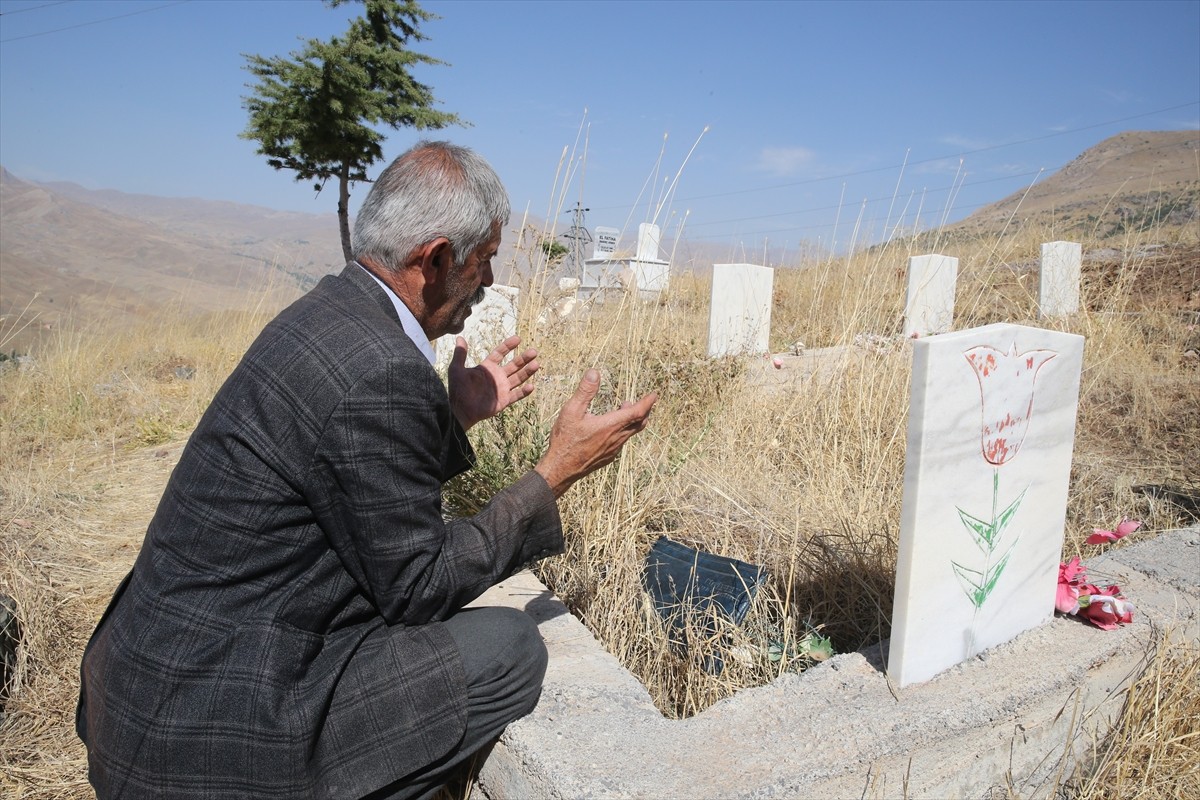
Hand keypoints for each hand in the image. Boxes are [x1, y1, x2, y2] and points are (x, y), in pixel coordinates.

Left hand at [448, 335, 539, 430]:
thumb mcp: (456, 369)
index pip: (500, 353)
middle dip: (524, 358)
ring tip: (536, 364)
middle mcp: (497, 377)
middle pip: (514, 365)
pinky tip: (531, 386)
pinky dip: (524, 392)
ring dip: (527, 372)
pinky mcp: (504, 400)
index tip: (518, 338)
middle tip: (534, 351)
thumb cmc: (457, 390)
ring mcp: (502, 388)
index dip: (508, 346)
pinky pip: (516, 395)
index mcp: (487, 368)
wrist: (460, 411)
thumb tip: (460, 338)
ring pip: (518, 378)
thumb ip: (460, 354)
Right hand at [535, 369, 656, 497]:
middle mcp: (616, 438)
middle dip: (645, 410)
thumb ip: (585, 391)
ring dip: (633, 419)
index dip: (647, 402)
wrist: (561, 469)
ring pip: (631, 432)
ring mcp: (614, 449)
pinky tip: (612, 427)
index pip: (637, 412)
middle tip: (646, 400)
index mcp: (610, 425)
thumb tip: (594, 373)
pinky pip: (622, 441)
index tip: (654, 395)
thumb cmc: (565, 440)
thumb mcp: (571, 411)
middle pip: (639, 423)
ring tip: (625, 407)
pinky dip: (624, 430)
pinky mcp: (608, 457)